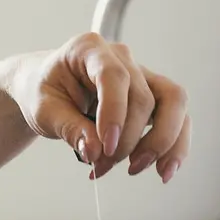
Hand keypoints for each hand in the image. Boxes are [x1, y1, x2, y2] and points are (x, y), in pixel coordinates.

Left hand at [6, 34, 189, 181]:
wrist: (43, 88)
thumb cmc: (41, 92)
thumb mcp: (43, 110)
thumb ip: (68, 128)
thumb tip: (95, 152)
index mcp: (88, 49)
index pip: (113, 76)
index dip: (114, 112)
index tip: (106, 146)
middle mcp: (121, 57)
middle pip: (144, 97)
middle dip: (129, 140)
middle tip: (104, 164)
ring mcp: (141, 75)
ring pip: (174, 102)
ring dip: (163, 142)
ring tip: (137, 169)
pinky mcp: (153, 96)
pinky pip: (178, 118)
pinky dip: (175, 145)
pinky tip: (162, 170)